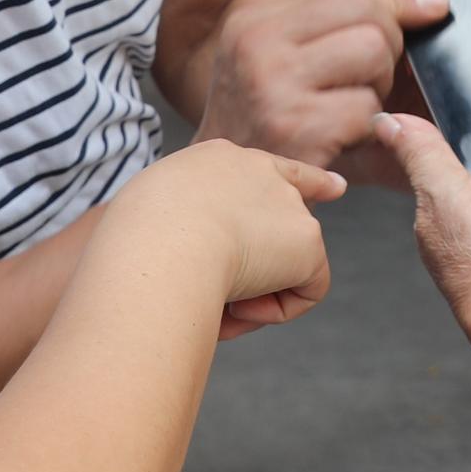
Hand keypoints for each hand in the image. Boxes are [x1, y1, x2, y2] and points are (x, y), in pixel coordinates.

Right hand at [119, 139, 344, 338]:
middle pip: (287, 217)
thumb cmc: (135, 241)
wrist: (160, 242)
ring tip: (214, 303)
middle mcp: (259, 170)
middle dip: (271, 261)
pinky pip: (305, 292)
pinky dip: (276, 311)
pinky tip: (240, 306)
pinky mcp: (306, 239)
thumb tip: (188, 265)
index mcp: (215, 160)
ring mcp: (288, 202)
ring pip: (286, 265)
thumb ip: (180, 228)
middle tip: (230, 301)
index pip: (268, 169)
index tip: (335, 188)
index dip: (305, 182)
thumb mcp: (149, 219)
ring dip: (254, 295)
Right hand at [199, 0, 443, 170]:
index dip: (396, 9)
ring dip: (377, 91)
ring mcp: (275, 91)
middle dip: (387, 55)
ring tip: (347, 108)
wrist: (221, 182)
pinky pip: (368, 112)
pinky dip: (366, 128)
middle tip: (364, 81)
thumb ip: (340, 11)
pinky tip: (340, 138)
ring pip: (376, 62)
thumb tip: (428, 0)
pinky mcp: (297, 134)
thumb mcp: (282, 49)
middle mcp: (259, 49)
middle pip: (373, 27)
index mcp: (257, 22)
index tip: (428, 12)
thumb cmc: (262, 112)